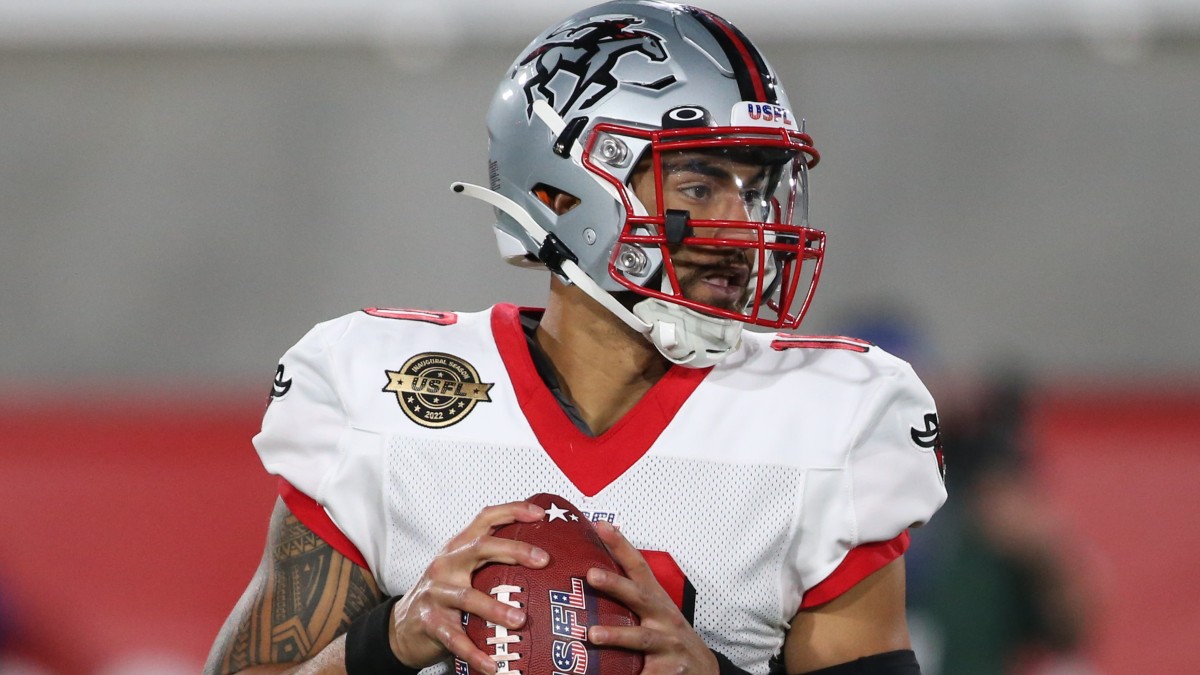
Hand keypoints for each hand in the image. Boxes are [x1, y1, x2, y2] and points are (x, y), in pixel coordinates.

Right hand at [388, 501, 549, 673]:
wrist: (401, 627)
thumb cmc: (442, 596)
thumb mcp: (462, 570)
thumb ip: (491, 562)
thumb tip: (540, 560)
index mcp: (458, 548)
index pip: (485, 519)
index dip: (512, 511)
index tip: (539, 514)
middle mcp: (446, 564)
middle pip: (480, 547)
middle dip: (513, 550)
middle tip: (542, 560)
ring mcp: (435, 592)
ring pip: (467, 596)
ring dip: (496, 608)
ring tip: (520, 620)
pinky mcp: (429, 621)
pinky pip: (454, 638)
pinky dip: (474, 652)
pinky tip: (492, 664)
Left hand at [586, 521, 718, 674]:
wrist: (705, 673)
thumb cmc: (672, 639)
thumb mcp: (658, 614)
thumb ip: (632, 598)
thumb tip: (593, 577)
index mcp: (658, 601)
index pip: (639, 567)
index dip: (621, 545)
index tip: (601, 526)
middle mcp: (664, 618)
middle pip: (640, 597)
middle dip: (616, 584)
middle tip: (591, 574)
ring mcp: (668, 645)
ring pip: (642, 638)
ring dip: (617, 635)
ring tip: (593, 635)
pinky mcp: (668, 671)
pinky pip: (645, 672)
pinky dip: (633, 674)